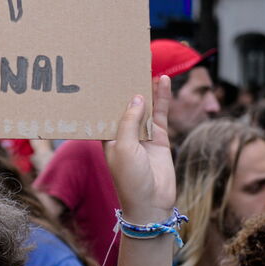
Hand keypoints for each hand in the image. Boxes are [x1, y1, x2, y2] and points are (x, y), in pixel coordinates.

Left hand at [105, 76, 174, 223]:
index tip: (101, 75)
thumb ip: (129, 121)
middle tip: (124, 62)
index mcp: (106, 137)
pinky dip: (162, 98)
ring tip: (145, 65)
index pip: (104, 112)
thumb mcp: (123, 147)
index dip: (104, 95)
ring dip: (145, 88)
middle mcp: (123, 133)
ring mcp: (142, 135)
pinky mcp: (159, 137)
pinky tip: (163, 81)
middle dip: (124, 88)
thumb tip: (136, 97)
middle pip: (125, 106)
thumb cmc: (129, 179)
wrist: (152, 203)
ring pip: (144, 106)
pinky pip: (160, 114)